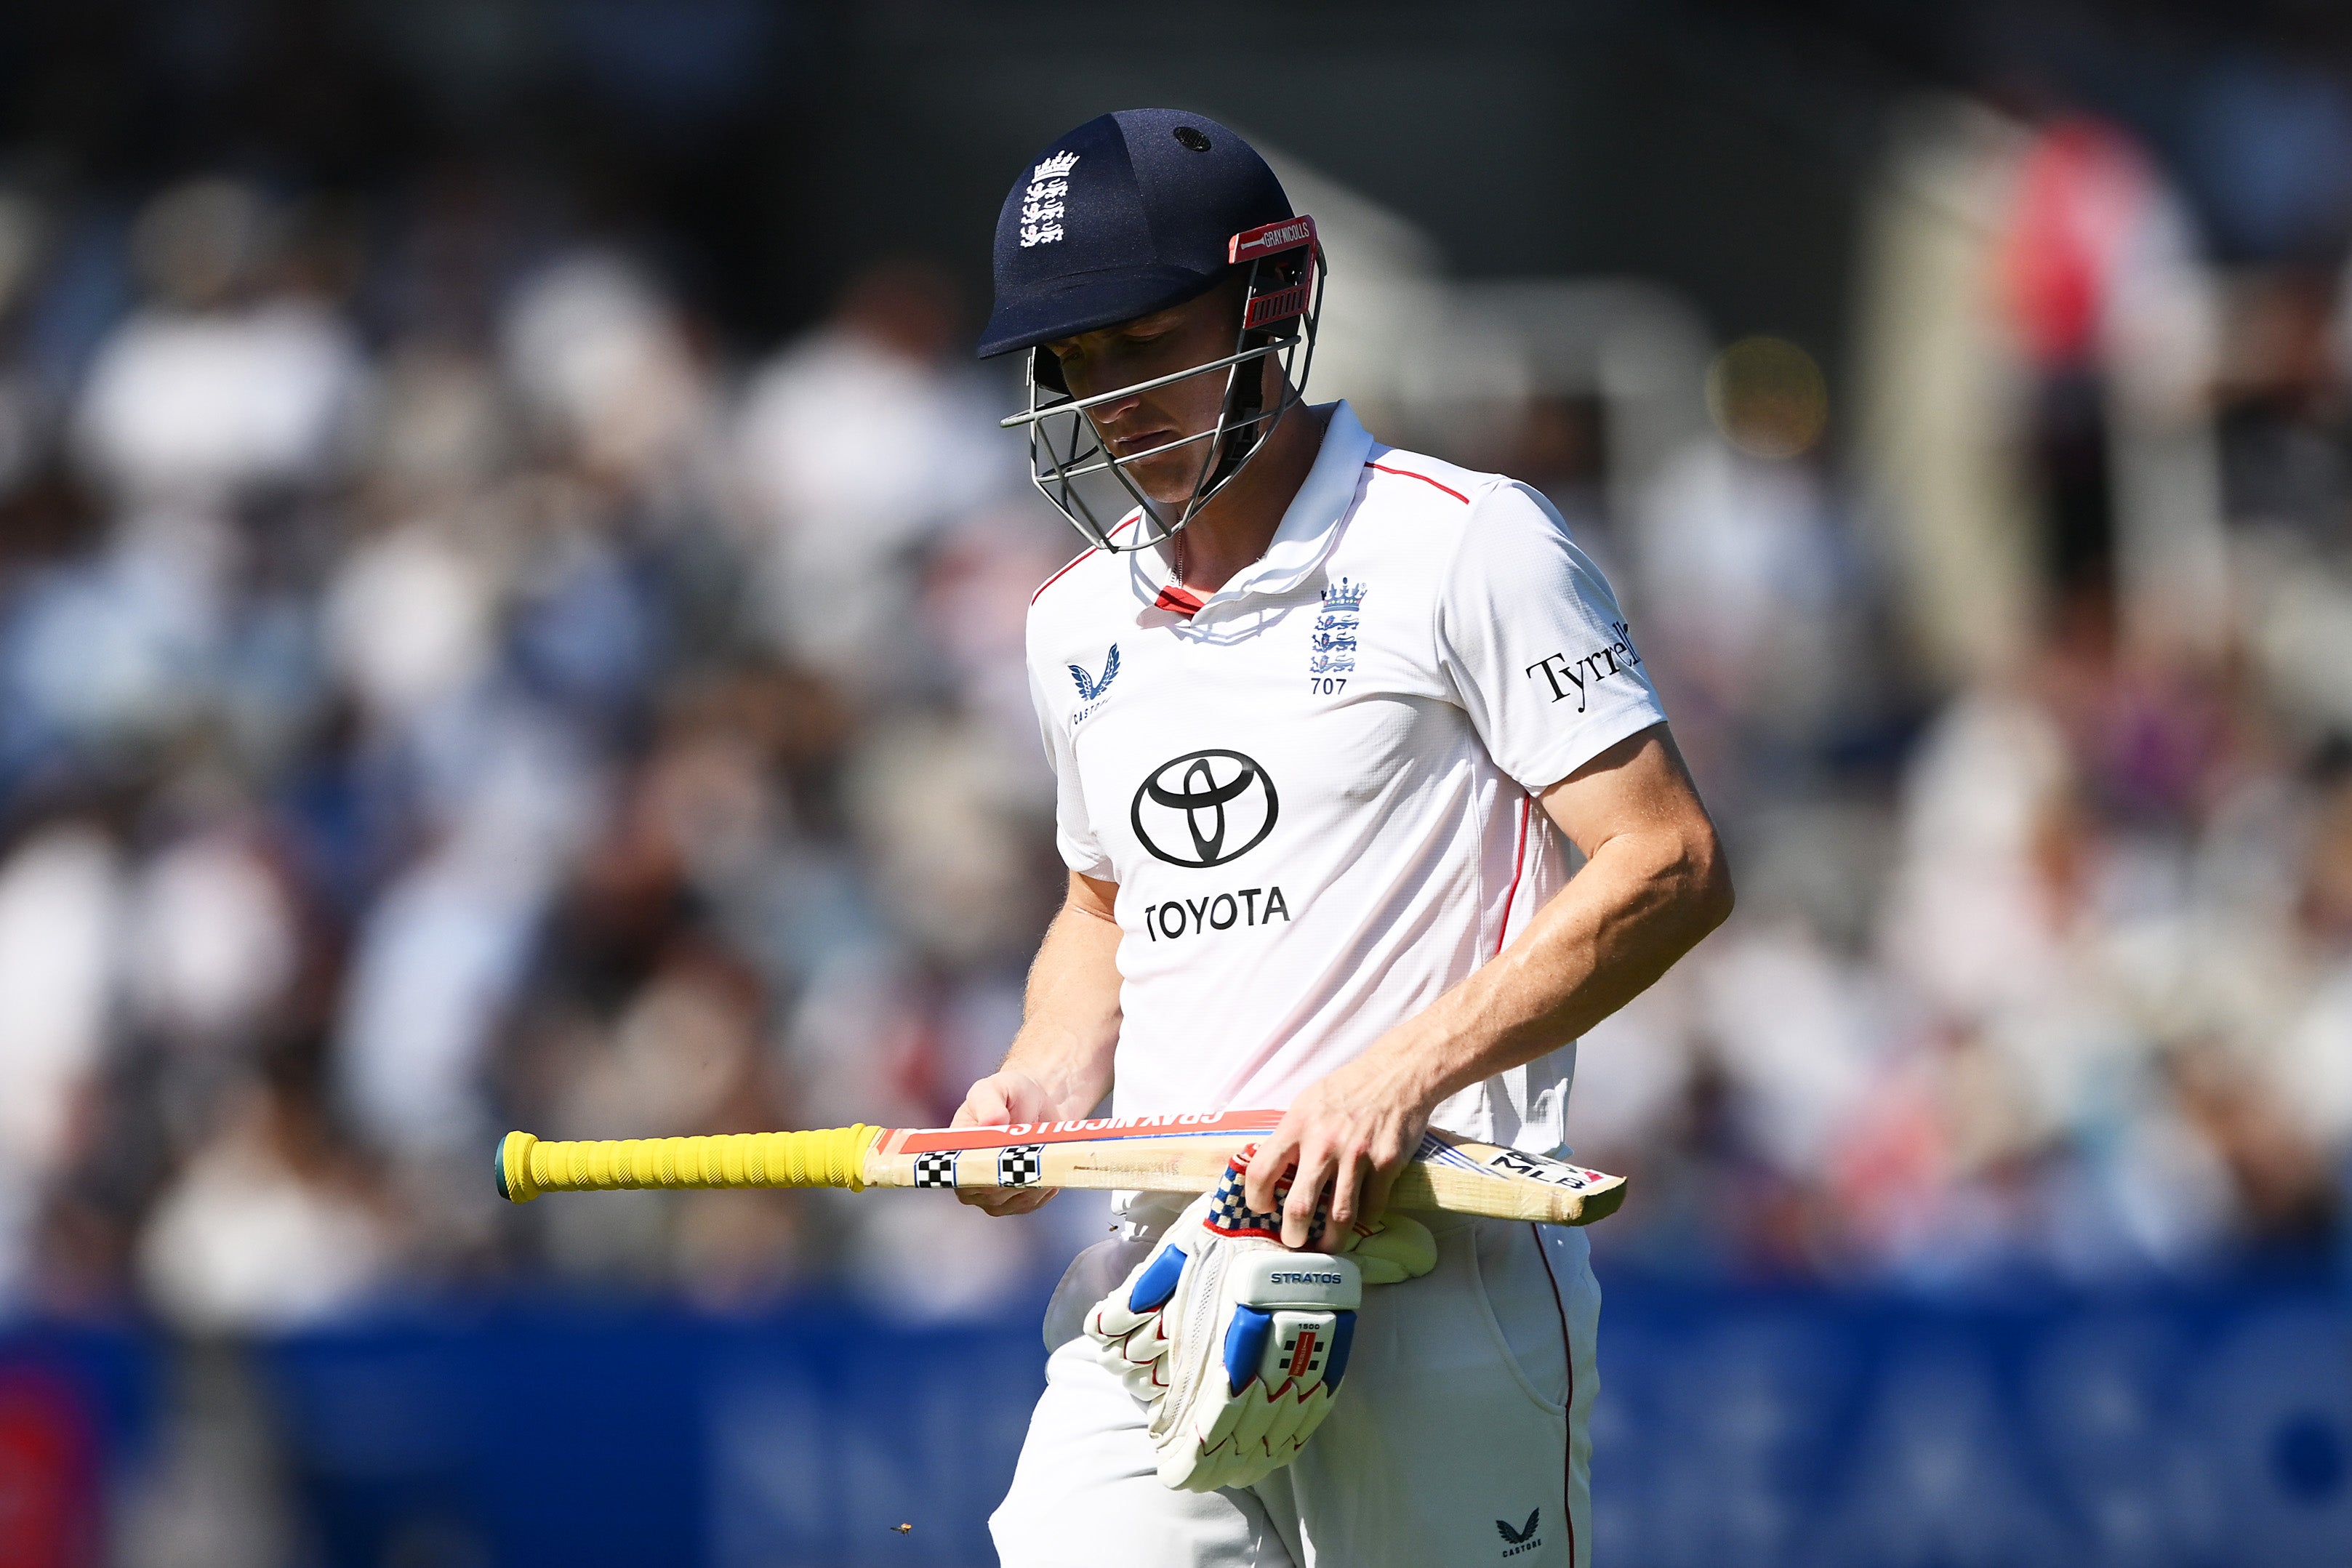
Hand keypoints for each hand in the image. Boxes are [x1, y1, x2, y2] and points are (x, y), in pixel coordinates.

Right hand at [951, 1069, 1059, 1215]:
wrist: (1036, 1104)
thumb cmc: (1010, 1094)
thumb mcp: (995, 1088)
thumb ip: (990, 1103)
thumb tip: (991, 1123)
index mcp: (955, 1151)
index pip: (962, 1174)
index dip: (986, 1168)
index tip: (1009, 1153)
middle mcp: (968, 1178)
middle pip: (992, 1190)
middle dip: (1017, 1171)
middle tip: (1034, 1148)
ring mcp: (991, 1195)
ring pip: (1014, 1198)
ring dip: (1034, 1177)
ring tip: (1044, 1151)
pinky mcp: (1015, 1202)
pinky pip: (1032, 1202)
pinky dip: (1045, 1185)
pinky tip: (1049, 1164)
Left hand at [1243, 1057, 1428, 1249]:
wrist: (1397, 1074)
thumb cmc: (1348, 1089)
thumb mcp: (1307, 1103)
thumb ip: (1290, 1136)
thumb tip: (1272, 1171)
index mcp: (1297, 1126)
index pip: (1261, 1171)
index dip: (1255, 1199)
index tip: (1262, 1208)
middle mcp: (1323, 1144)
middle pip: (1299, 1207)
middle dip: (1293, 1235)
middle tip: (1294, 1241)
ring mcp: (1357, 1156)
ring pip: (1339, 1217)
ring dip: (1329, 1241)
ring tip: (1325, 1246)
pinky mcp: (1386, 1165)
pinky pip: (1372, 1207)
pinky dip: (1363, 1220)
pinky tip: (1358, 1219)